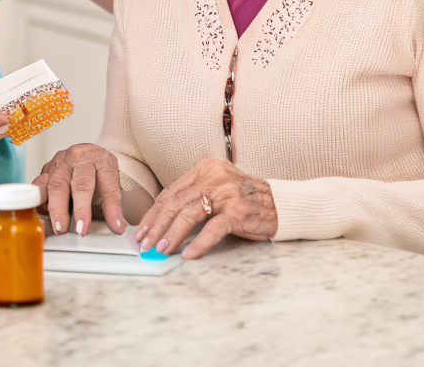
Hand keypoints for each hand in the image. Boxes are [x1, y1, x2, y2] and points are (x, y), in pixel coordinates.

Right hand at [30, 143, 124, 236]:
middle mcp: (78, 157)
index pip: (106, 185)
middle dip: (79, 208)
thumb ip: (113, 206)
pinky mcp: (46, 170)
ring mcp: (60, 162)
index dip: (106, 209)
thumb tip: (119, 226)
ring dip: (56, 208)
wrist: (87, 155)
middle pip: (78, 183)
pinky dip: (40, 201)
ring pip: (55, 184)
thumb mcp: (111, 185)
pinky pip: (39, 186)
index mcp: (100, 159)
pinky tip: (45, 214)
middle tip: (80, 230)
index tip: (109, 227)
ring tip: (60, 227)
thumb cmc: (98, 172)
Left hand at [136, 158, 276, 259]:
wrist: (280, 203)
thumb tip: (164, 221)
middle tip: (145, 244)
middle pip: (176, 202)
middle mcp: (213, 177)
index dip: (154, 213)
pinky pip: (213, 229)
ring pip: (189, 214)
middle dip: (157, 226)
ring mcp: (225, 193)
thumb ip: (195, 197)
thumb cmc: (245, 199)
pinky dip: (199, 243)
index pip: (171, 192)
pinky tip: (188, 254)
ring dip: (172, 235)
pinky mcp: (237, 211)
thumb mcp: (217, 188)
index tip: (143, 230)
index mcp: (205, 168)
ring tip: (161, 250)